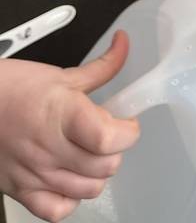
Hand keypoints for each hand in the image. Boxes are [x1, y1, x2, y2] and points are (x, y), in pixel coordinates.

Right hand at [0, 30, 139, 222]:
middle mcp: (50, 148)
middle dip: (116, 149)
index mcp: (63, 115)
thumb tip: (123, 45)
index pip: (109, 139)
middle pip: (105, 167)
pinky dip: (70, 198)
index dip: (128, 131)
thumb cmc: (12, 89)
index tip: (126, 120)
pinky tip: (70, 177)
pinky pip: (57, 211)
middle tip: (108, 133)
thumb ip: (102, 67)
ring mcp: (35, 174)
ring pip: (88, 190)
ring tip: (90, 153)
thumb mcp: (62, 75)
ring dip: (97, 172)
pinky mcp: (21, 191)